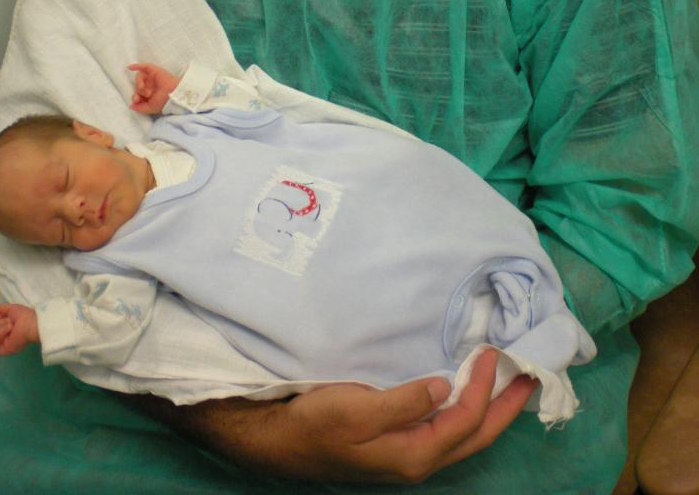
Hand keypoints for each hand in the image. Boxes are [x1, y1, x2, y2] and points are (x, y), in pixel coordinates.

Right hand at [0, 304, 38, 355]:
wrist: (31, 324)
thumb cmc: (25, 316)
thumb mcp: (11, 308)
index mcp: (9, 327)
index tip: (6, 315)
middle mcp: (7, 336)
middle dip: (0, 322)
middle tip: (11, 321)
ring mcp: (6, 344)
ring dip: (1, 327)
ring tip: (11, 325)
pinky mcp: (5, 350)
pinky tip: (7, 330)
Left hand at [128, 62, 180, 113]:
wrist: (173, 95)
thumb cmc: (163, 102)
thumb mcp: (150, 108)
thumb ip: (140, 108)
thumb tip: (131, 106)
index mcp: (150, 94)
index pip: (138, 93)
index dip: (135, 97)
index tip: (136, 100)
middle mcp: (150, 85)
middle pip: (138, 85)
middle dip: (137, 91)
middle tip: (138, 97)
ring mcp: (152, 77)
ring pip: (140, 77)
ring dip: (138, 83)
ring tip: (142, 88)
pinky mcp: (154, 70)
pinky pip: (144, 66)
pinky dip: (137, 66)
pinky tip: (130, 68)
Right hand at [170, 348, 536, 483]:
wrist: (279, 440)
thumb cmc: (316, 422)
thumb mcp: (357, 410)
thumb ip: (404, 402)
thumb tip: (445, 386)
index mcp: (414, 454)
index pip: (465, 420)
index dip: (483, 387)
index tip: (493, 351)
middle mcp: (419, 459)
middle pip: (476, 436)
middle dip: (507, 407)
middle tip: (532, 376)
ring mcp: (409, 453)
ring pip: (464, 434)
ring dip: (490, 409)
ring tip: (509, 383)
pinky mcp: (398, 442)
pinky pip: (446, 427)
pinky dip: (466, 408)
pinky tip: (466, 390)